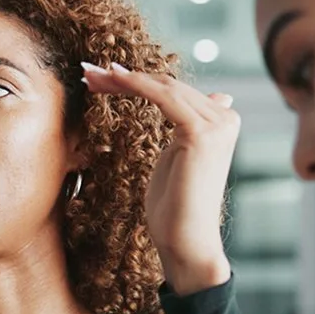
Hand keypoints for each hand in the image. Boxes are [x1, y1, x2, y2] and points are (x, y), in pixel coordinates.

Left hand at [80, 63, 237, 293]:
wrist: (185, 240)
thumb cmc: (175, 207)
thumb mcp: (179, 158)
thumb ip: (190, 128)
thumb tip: (217, 97)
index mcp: (222, 122)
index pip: (175, 91)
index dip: (138, 81)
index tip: (103, 77)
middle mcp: (225, 118)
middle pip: (168, 85)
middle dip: (124, 77)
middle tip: (89, 73)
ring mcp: (217, 124)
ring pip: (163, 87)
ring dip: (123, 79)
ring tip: (91, 77)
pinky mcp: (201, 132)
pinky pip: (164, 97)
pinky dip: (136, 85)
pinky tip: (112, 80)